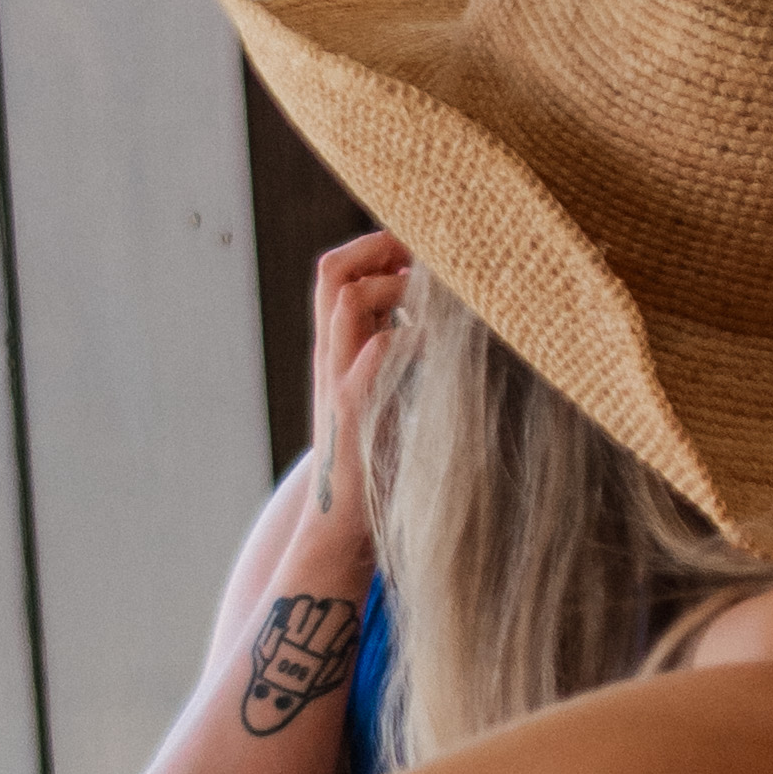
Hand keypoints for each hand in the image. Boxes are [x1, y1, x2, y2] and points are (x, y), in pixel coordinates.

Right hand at [304, 231, 411, 572]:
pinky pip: (376, 352)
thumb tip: (433, 323)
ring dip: (391, 285)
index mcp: (337, 352)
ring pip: (344, 299)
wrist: (339, 527)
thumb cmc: (372, 465)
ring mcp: (337, 380)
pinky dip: (410, 335)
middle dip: (374, 246)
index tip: (416, 246)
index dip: (372, 248)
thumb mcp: (381, 397)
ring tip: (431, 296)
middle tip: (421, 247)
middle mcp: (330, 358)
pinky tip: (442, 340)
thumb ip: (394, 360)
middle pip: (330, 273)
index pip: (336, 274)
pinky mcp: (353, 409)